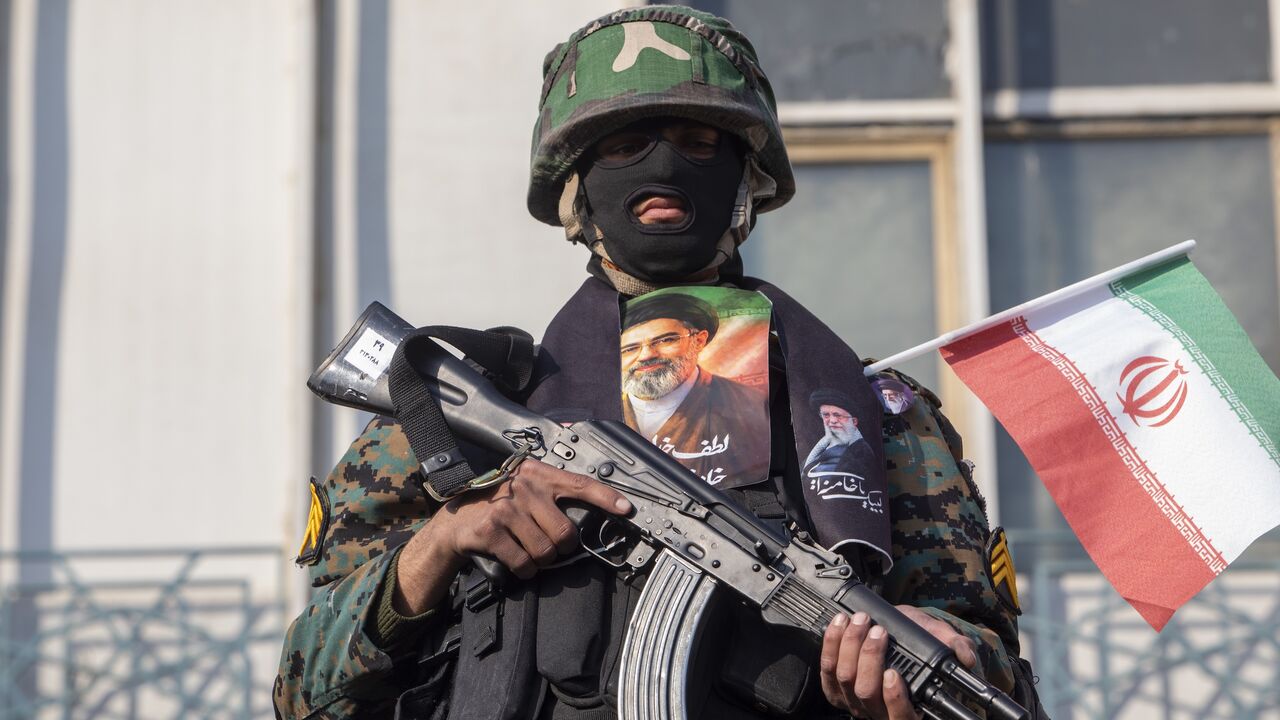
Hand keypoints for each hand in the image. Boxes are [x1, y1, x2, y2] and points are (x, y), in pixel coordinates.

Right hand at [394, 459, 631, 613]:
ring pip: (546, 552)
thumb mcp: (526, 490)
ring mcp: (507, 509)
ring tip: (528, 551)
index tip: (626, 508)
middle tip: (548, 545)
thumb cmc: (498, 506)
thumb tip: (592, 515)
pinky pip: (525, 564)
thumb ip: (553, 496)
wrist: (455, 521)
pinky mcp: (492, 531)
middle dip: (561, 548)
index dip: (606, 497)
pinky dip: (524, 571)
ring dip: (541, 561)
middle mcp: (524, 487)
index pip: (580, 484)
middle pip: (566, 532)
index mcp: (538, 474)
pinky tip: (515, 562)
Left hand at [819, 606, 978, 719]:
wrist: (891, 630)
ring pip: (845, 679)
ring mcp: (853, 701)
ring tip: (861, 621)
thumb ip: (955, 645)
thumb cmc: (916, 640)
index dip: (894, 698)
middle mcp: (879, 710)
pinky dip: (831, 645)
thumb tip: (966, 656)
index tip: (893, 673)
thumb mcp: (938, 639)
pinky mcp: (834, 687)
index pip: (901, 716)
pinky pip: (827, 670)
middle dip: (869, 657)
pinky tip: (840, 625)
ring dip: (850, 646)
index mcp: (909, 707)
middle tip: (878, 631)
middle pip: (867, 692)